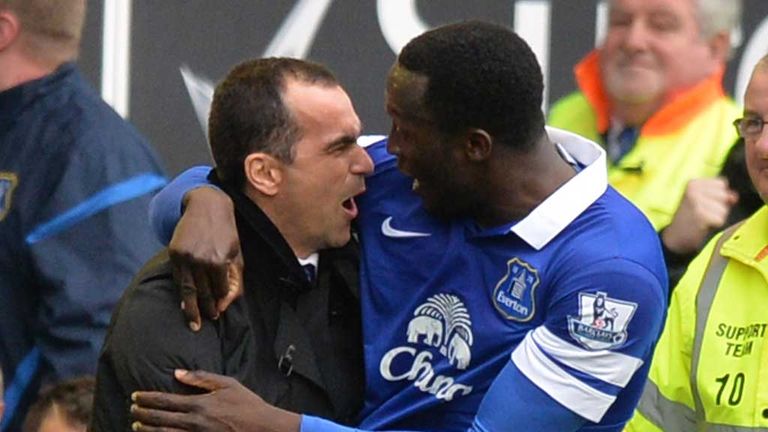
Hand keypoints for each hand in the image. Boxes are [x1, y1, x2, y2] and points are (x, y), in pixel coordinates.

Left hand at [130, 370, 299, 431]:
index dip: (147, 398)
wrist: (263, 428)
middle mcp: (194, 422)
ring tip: (137, 426)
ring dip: (148, 430)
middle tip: (132, 410)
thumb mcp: (228, 384)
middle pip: (160, 419)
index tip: (135, 396)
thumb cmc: (247, 404)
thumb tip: (177, 373)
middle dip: (142, 414)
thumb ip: (201, 378)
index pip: (165, 400)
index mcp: (199, 404)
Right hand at [170, 187, 243, 330]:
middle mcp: (202, 260)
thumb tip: (225, 303)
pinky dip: (181, 292)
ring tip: (194, 324)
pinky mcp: (174, 252)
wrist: (207, 206)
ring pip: (188, 289)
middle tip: (206, 321)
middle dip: (206, 309)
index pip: (220, 289)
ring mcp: (186, 256)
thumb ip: (234, 279)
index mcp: (220, 260)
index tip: (218, 312)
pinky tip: (183, 303)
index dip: (220, 301)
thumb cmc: (226, 233)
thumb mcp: (236, 253)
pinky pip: (178, 278)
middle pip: (204, 292)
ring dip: (191, 309)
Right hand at [662, 177, 738, 253]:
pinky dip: (714, 224)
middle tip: (703, 212)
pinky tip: (703, 225)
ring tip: (703, 219)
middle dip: (718, 206)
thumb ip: (720, 195)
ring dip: (717, 216)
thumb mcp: (702, 200)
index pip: (722, 183)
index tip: (704, 203)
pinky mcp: (700, 215)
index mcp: (693, 183)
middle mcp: (693, 190)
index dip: (718, 196)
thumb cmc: (690, 218)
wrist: (675, 236)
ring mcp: (696, 201)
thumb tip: (734, 196)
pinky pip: (720, 219)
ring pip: (724, 208)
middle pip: (724, 195)